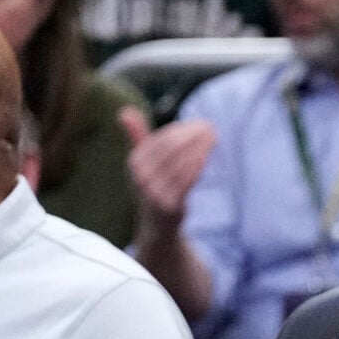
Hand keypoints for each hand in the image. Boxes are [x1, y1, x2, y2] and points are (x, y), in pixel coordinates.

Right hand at [122, 107, 216, 233]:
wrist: (156, 227)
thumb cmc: (152, 187)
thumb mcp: (142, 162)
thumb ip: (137, 136)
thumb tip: (124, 111)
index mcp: (134, 162)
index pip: (160, 139)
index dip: (181, 129)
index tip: (199, 123)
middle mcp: (141, 176)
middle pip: (170, 148)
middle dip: (192, 135)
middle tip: (210, 127)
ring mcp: (154, 192)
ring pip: (180, 163)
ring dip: (199, 148)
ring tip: (213, 138)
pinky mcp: (168, 205)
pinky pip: (185, 181)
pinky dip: (197, 166)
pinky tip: (207, 157)